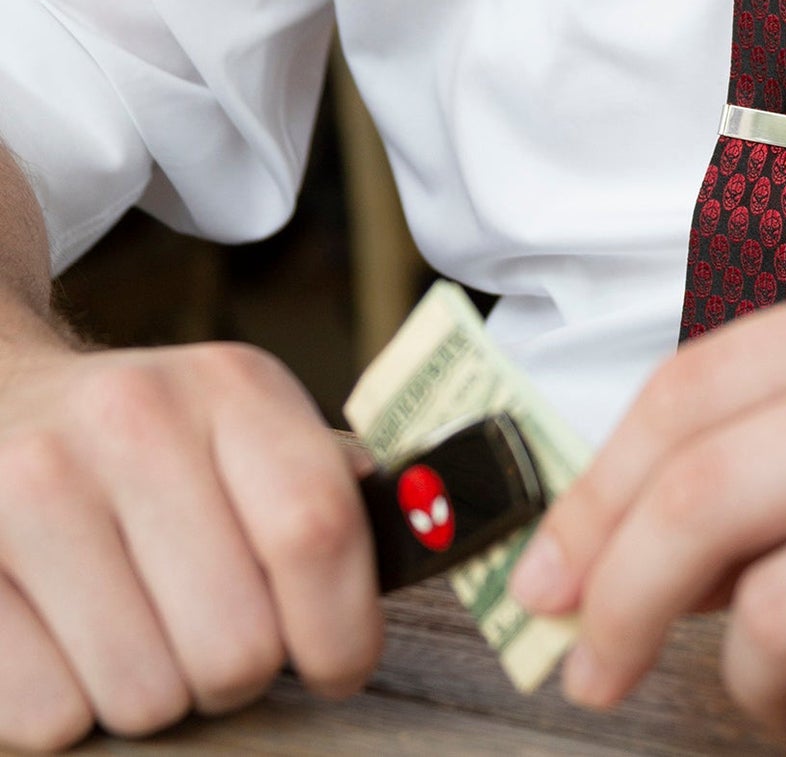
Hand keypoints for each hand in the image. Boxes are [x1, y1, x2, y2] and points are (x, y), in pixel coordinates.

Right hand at [0, 338, 382, 750]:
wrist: (2, 398)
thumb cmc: (154, 436)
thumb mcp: (248, 420)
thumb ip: (329, 480)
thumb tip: (426, 533)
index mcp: (231, 387)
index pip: (316, 531)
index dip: (343, 630)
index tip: (339, 666)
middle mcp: (132, 421)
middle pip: (237, 642)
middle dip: (243, 671)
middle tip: (220, 637)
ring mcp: (31, 488)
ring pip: (145, 696)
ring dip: (157, 694)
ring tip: (146, 630)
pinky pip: (46, 717)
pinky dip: (70, 709)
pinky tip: (73, 639)